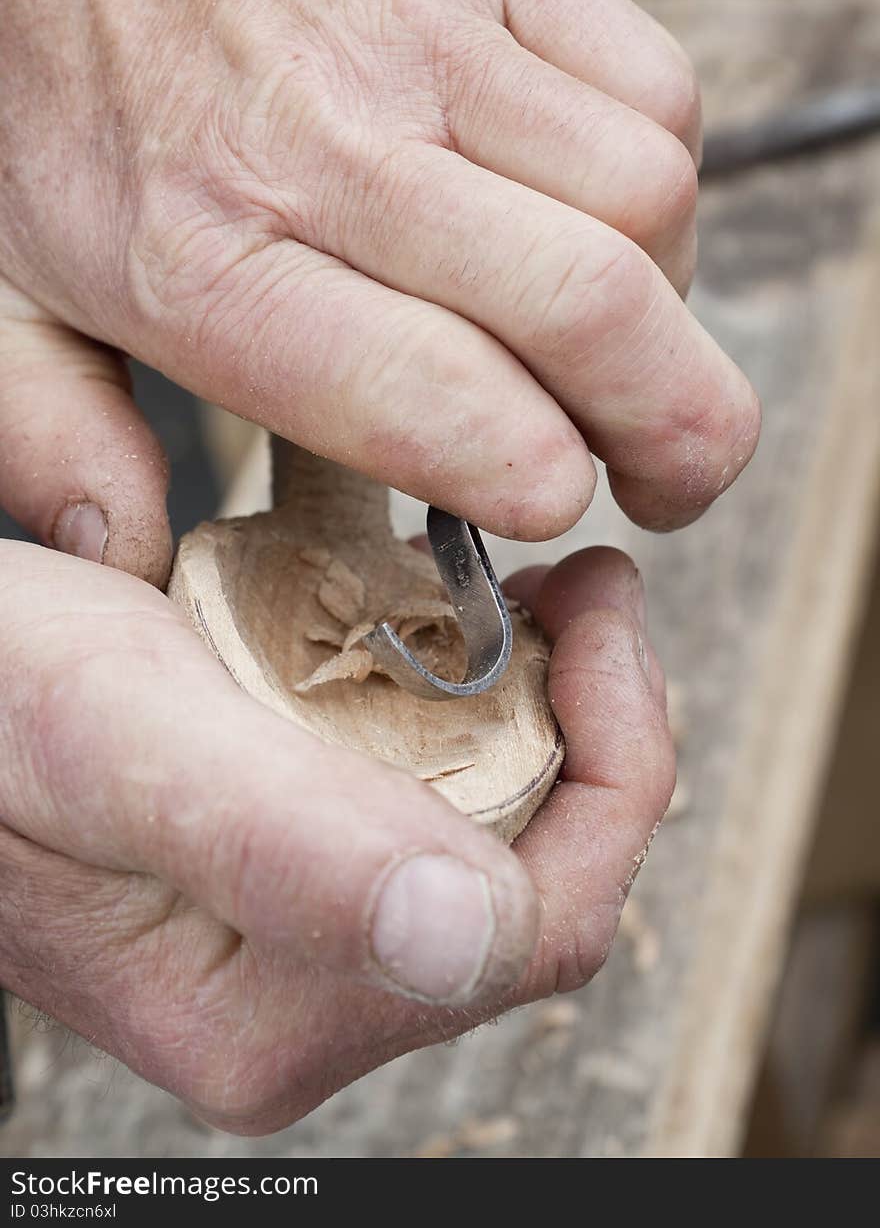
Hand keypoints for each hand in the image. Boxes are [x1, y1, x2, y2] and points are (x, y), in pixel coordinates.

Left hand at [0, 0, 758, 588]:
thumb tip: (129, 558)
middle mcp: (333, 151)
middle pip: (589, 308)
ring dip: (668, 301)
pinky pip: (652, 81)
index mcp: (211, 267)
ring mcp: (421, 38)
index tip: (555, 505)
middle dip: (680, 429)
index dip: (538, 481)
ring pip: (645, 199)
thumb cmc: (42, 110)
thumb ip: (55, 445)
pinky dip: (663, 173)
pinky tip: (599, 214)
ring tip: (615, 334)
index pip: (435, 400)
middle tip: (674, 475)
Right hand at [0, 539, 670, 1130]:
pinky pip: (423, 802)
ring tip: (508, 595)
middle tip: (572, 589)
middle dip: (583, 722)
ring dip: (527, 708)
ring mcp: (296, 943)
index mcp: (279, 1014)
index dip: (612, 763)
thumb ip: (285, 841)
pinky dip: (454, 707)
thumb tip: (473, 932)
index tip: (596, 608)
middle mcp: (301, 1003)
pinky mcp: (283, 878)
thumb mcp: (116, 734)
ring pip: (487, 834)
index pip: (541, 923)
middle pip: (533, 879)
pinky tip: (431, 629)